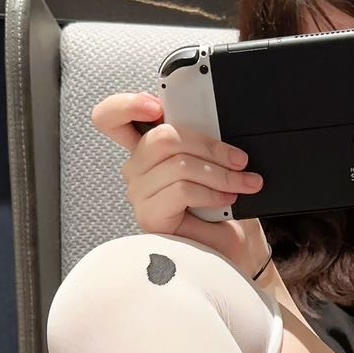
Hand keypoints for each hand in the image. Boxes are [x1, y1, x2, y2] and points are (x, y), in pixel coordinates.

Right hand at [90, 90, 269, 279]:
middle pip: (162, 137)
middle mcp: (137, 170)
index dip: (126, 105)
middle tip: (239, 159)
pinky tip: (227, 199)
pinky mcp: (150, 217)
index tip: (156, 105)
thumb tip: (210, 118)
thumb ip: (200, 137)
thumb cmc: (224, 207)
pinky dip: (212, 192)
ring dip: (220, 173)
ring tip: (242, 183)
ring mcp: (140, 194)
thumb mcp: (213, 162)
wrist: (235, 248)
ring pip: (178, 164)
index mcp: (148, 150)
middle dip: (210, 146)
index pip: (111, 118)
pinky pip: (181, 190)